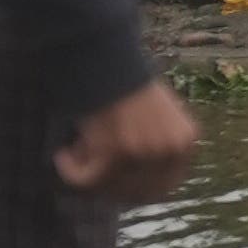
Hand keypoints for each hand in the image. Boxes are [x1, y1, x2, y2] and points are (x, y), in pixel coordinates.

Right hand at [54, 77, 200, 205]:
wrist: (108, 56)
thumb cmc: (126, 81)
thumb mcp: (156, 115)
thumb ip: (153, 145)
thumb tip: (130, 182)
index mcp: (185, 140)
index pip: (164, 186)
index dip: (137, 191)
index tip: (116, 189)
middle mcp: (168, 151)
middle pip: (137, 190)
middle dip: (110, 186)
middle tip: (90, 173)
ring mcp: (143, 154)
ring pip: (109, 186)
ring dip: (88, 172)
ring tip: (74, 151)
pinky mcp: (113, 154)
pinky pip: (86, 178)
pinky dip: (70, 170)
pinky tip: (62, 156)